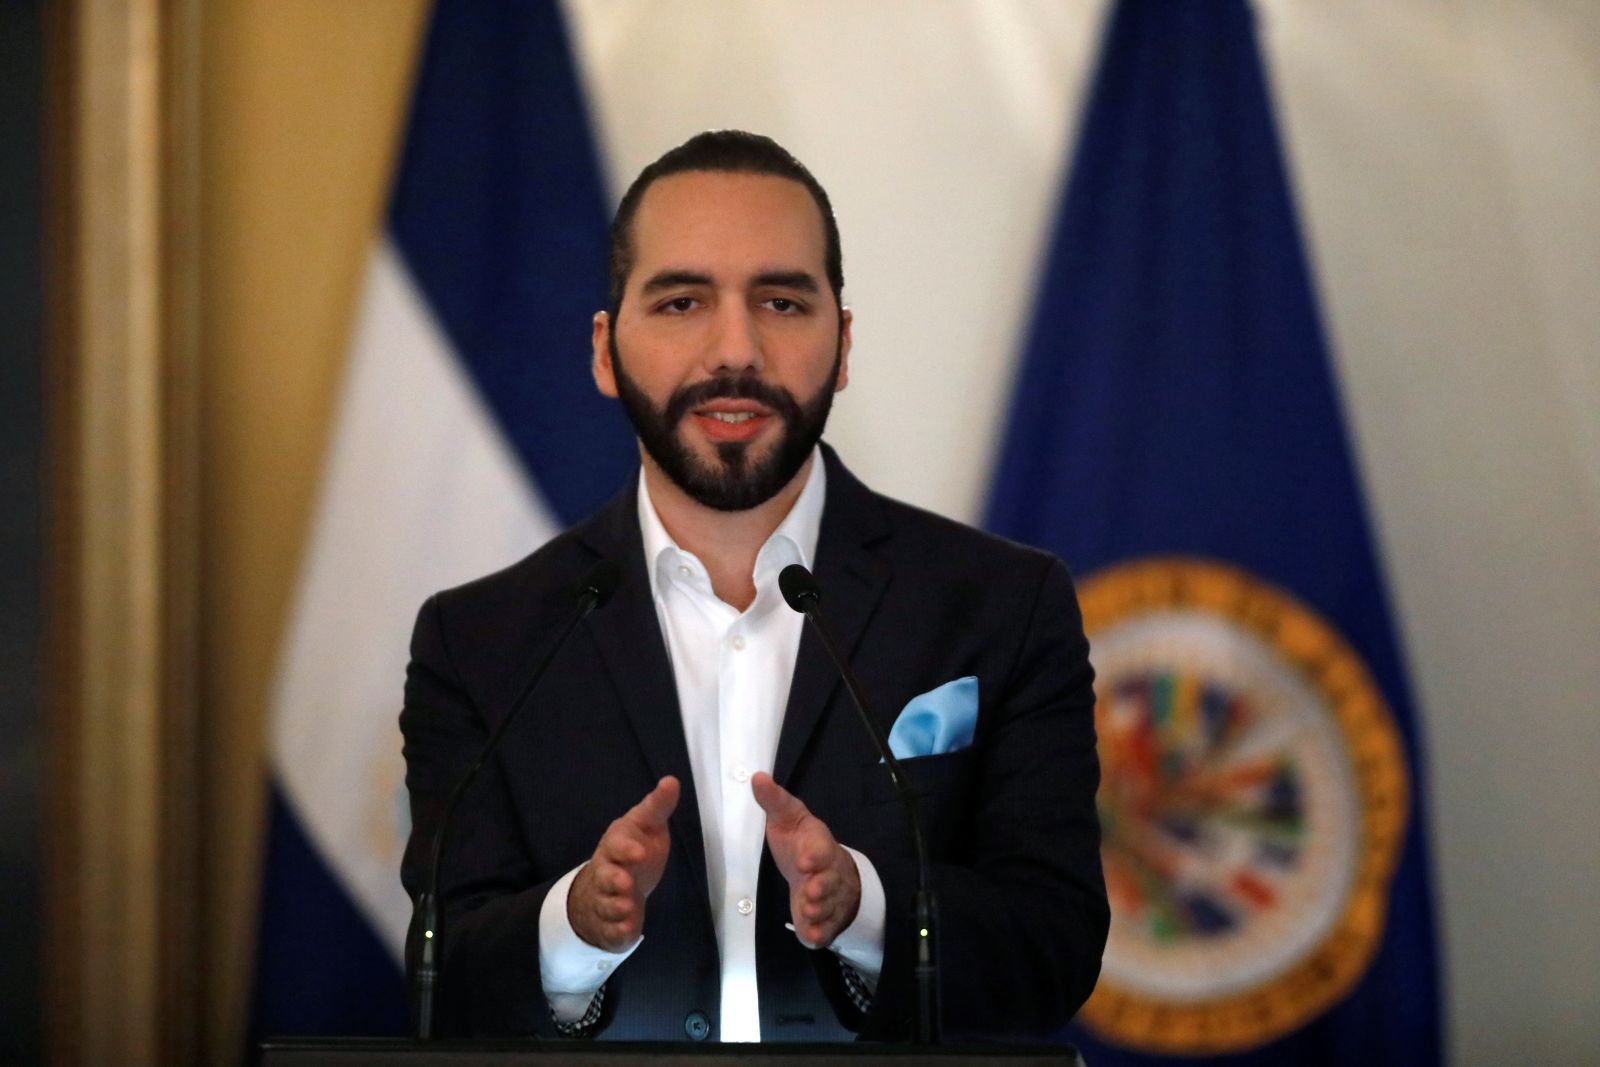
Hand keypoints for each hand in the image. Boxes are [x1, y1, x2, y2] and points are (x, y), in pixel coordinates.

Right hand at [568, 775, 678, 951]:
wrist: (614, 884)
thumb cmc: (634, 849)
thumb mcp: (647, 825)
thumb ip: (658, 807)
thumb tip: (671, 781)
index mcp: (616, 845)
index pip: (617, 844)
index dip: (626, 849)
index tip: (640, 852)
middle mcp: (608, 872)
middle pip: (605, 876)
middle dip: (613, 881)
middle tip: (624, 884)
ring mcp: (606, 898)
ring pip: (606, 904)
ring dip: (615, 907)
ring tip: (627, 908)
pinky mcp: (610, 922)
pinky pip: (610, 928)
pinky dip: (617, 931)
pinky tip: (627, 931)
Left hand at [751, 771, 860, 948]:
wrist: (826, 870)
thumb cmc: (801, 842)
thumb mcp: (787, 818)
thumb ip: (774, 801)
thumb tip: (757, 777)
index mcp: (818, 845)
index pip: (820, 848)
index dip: (814, 855)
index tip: (804, 860)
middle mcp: (827, 872)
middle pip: (829, 880)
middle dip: (821, 887)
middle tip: (811, 893)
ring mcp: (828, 897)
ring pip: (829, 906)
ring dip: (820, 910)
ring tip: (810, 912)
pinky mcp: (824, 919)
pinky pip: (825, 929)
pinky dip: (819, 934)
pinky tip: (811, 937)